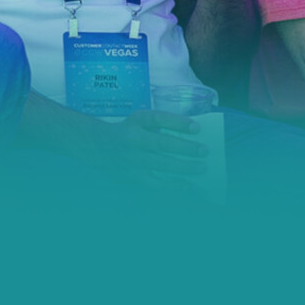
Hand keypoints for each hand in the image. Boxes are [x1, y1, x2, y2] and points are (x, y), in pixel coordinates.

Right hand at [91, 109, 207, 185]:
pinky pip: (156, 183)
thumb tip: (192, 133)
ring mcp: (133, 160)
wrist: (99, 147)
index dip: (178, 123)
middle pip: (161, 144)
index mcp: (136, 121)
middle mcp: (133, 139)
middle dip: (185, 148)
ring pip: (161, 165)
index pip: (158, 119)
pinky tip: (187, 183)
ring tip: (202, 168)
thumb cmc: (128, 130)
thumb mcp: (140, 120)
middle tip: (205, 151)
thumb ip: (161, 124)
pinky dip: (173, 185)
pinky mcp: (133, 177)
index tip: (197, 128)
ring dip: (184, 167)